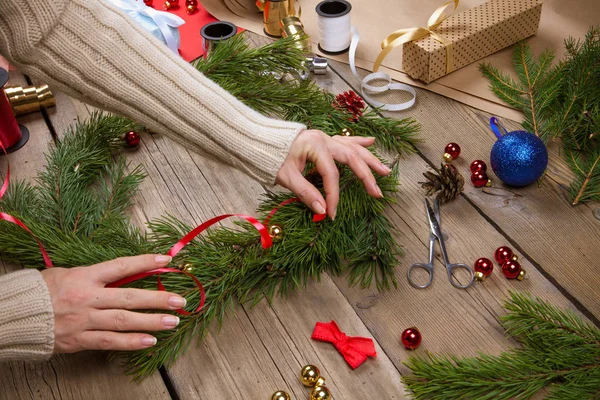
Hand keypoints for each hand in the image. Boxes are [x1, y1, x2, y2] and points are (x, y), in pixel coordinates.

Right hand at [41, 254, 185, 352]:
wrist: (14, 315)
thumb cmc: (42, 290)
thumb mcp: (67, 273)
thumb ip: (95, 275)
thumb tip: (124, 273)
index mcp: (84, 276)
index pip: (121, 266)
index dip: (144, 262)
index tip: (167, 260)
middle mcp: (87, 298)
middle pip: (129, 297)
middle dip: (157, 298)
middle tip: (179, 301)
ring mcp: (84, 320)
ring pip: (123, 321)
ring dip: (151, 322)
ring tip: (173, 322)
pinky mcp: (79, 340)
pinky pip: (110, 342)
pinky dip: (131, 342)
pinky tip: (150, 341)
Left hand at [276, 130, 390, 219]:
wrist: (259, 139)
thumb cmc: (270, 157)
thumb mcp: (286, 177)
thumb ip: (306, 193)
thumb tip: (322, 210)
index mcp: (315, 146)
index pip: (331, 176)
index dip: (333, 196)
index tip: (331, 214)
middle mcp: (324, 139)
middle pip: (351, 158)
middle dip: (366, 176)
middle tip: (377, 193)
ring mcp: (325, 138)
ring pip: (353, 148)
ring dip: (369, 160)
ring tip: (385, 171)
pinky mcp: (323, 140)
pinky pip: (345, 141)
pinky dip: (358, 142)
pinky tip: (371, 142)